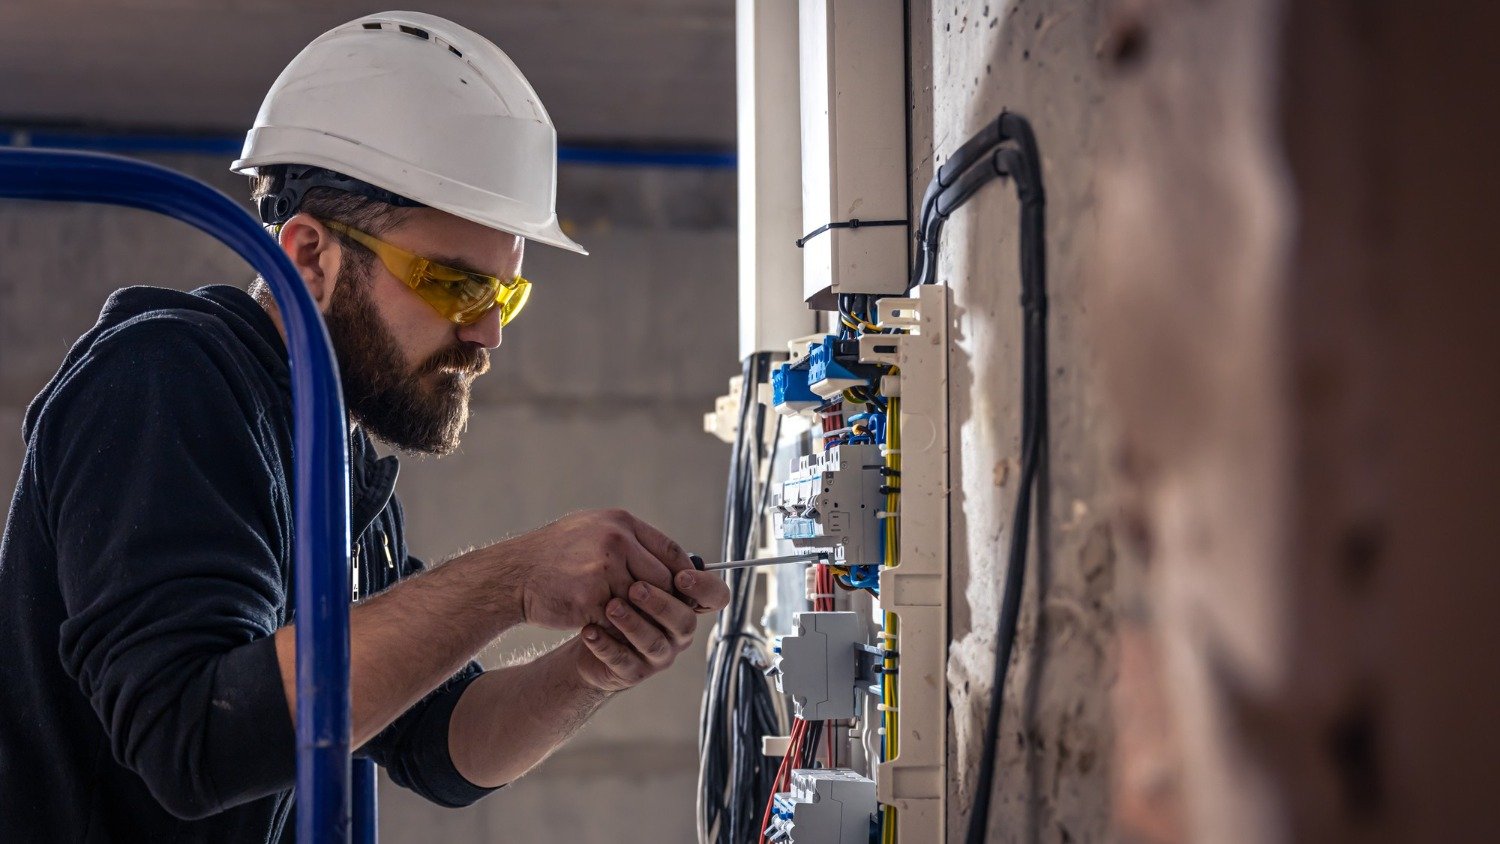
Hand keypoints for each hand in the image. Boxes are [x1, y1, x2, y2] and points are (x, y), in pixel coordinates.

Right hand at [493, 509, 695, 630]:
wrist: (514, 573)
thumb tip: (668, 560)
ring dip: (640, 617)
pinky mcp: (590, 598)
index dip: (683, 574)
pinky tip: (613, 631)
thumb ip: (629, 541)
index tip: (686, 590)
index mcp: (621, 523)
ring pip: (642, 603)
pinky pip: (618, 621)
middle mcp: (616, 541)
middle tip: (660, 614)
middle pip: (662, 579)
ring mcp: (603, 570)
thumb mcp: (593, 530)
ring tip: (635, 624)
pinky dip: (619, 629)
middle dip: (663, 600)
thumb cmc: (555, 554)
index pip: (670, 550)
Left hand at [573, 570, 729, 692]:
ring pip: (654, 643)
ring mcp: (658, 655)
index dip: (705, 588)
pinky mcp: (633, 672)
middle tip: (636, 588)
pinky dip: (606, 645)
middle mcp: (678, 632)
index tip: (681, 576)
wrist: (590, 632)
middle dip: (661, 604)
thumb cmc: (619, 598)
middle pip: (683, 621)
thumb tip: (655, 545)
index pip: (716, 597)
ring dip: (633, 624)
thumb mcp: (636, 575)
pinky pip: (622, 661)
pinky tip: (589, 630)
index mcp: (686, 605)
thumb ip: (652, 562)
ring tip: (611, 607)